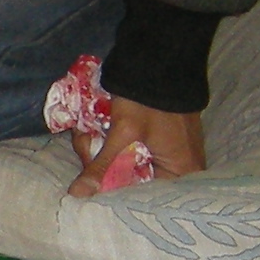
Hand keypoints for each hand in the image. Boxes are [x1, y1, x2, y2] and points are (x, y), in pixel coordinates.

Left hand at [68, 102, 205, 197]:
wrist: (161, 59)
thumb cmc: (147, 100)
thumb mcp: (124, 133)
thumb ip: (102, 166)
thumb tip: (77, 196)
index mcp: (182, 172)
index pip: (146, 200)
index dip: (116, 196)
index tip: (91, 191)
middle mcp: (182, 169)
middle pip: (137, 185)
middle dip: (105, 168)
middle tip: (86, 142)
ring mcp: (172, 154)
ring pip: (130, 168)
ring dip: (105, 153)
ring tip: (88, 130)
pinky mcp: (162, 142)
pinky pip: (134, 154)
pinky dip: (115, 145)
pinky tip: (97, 131)